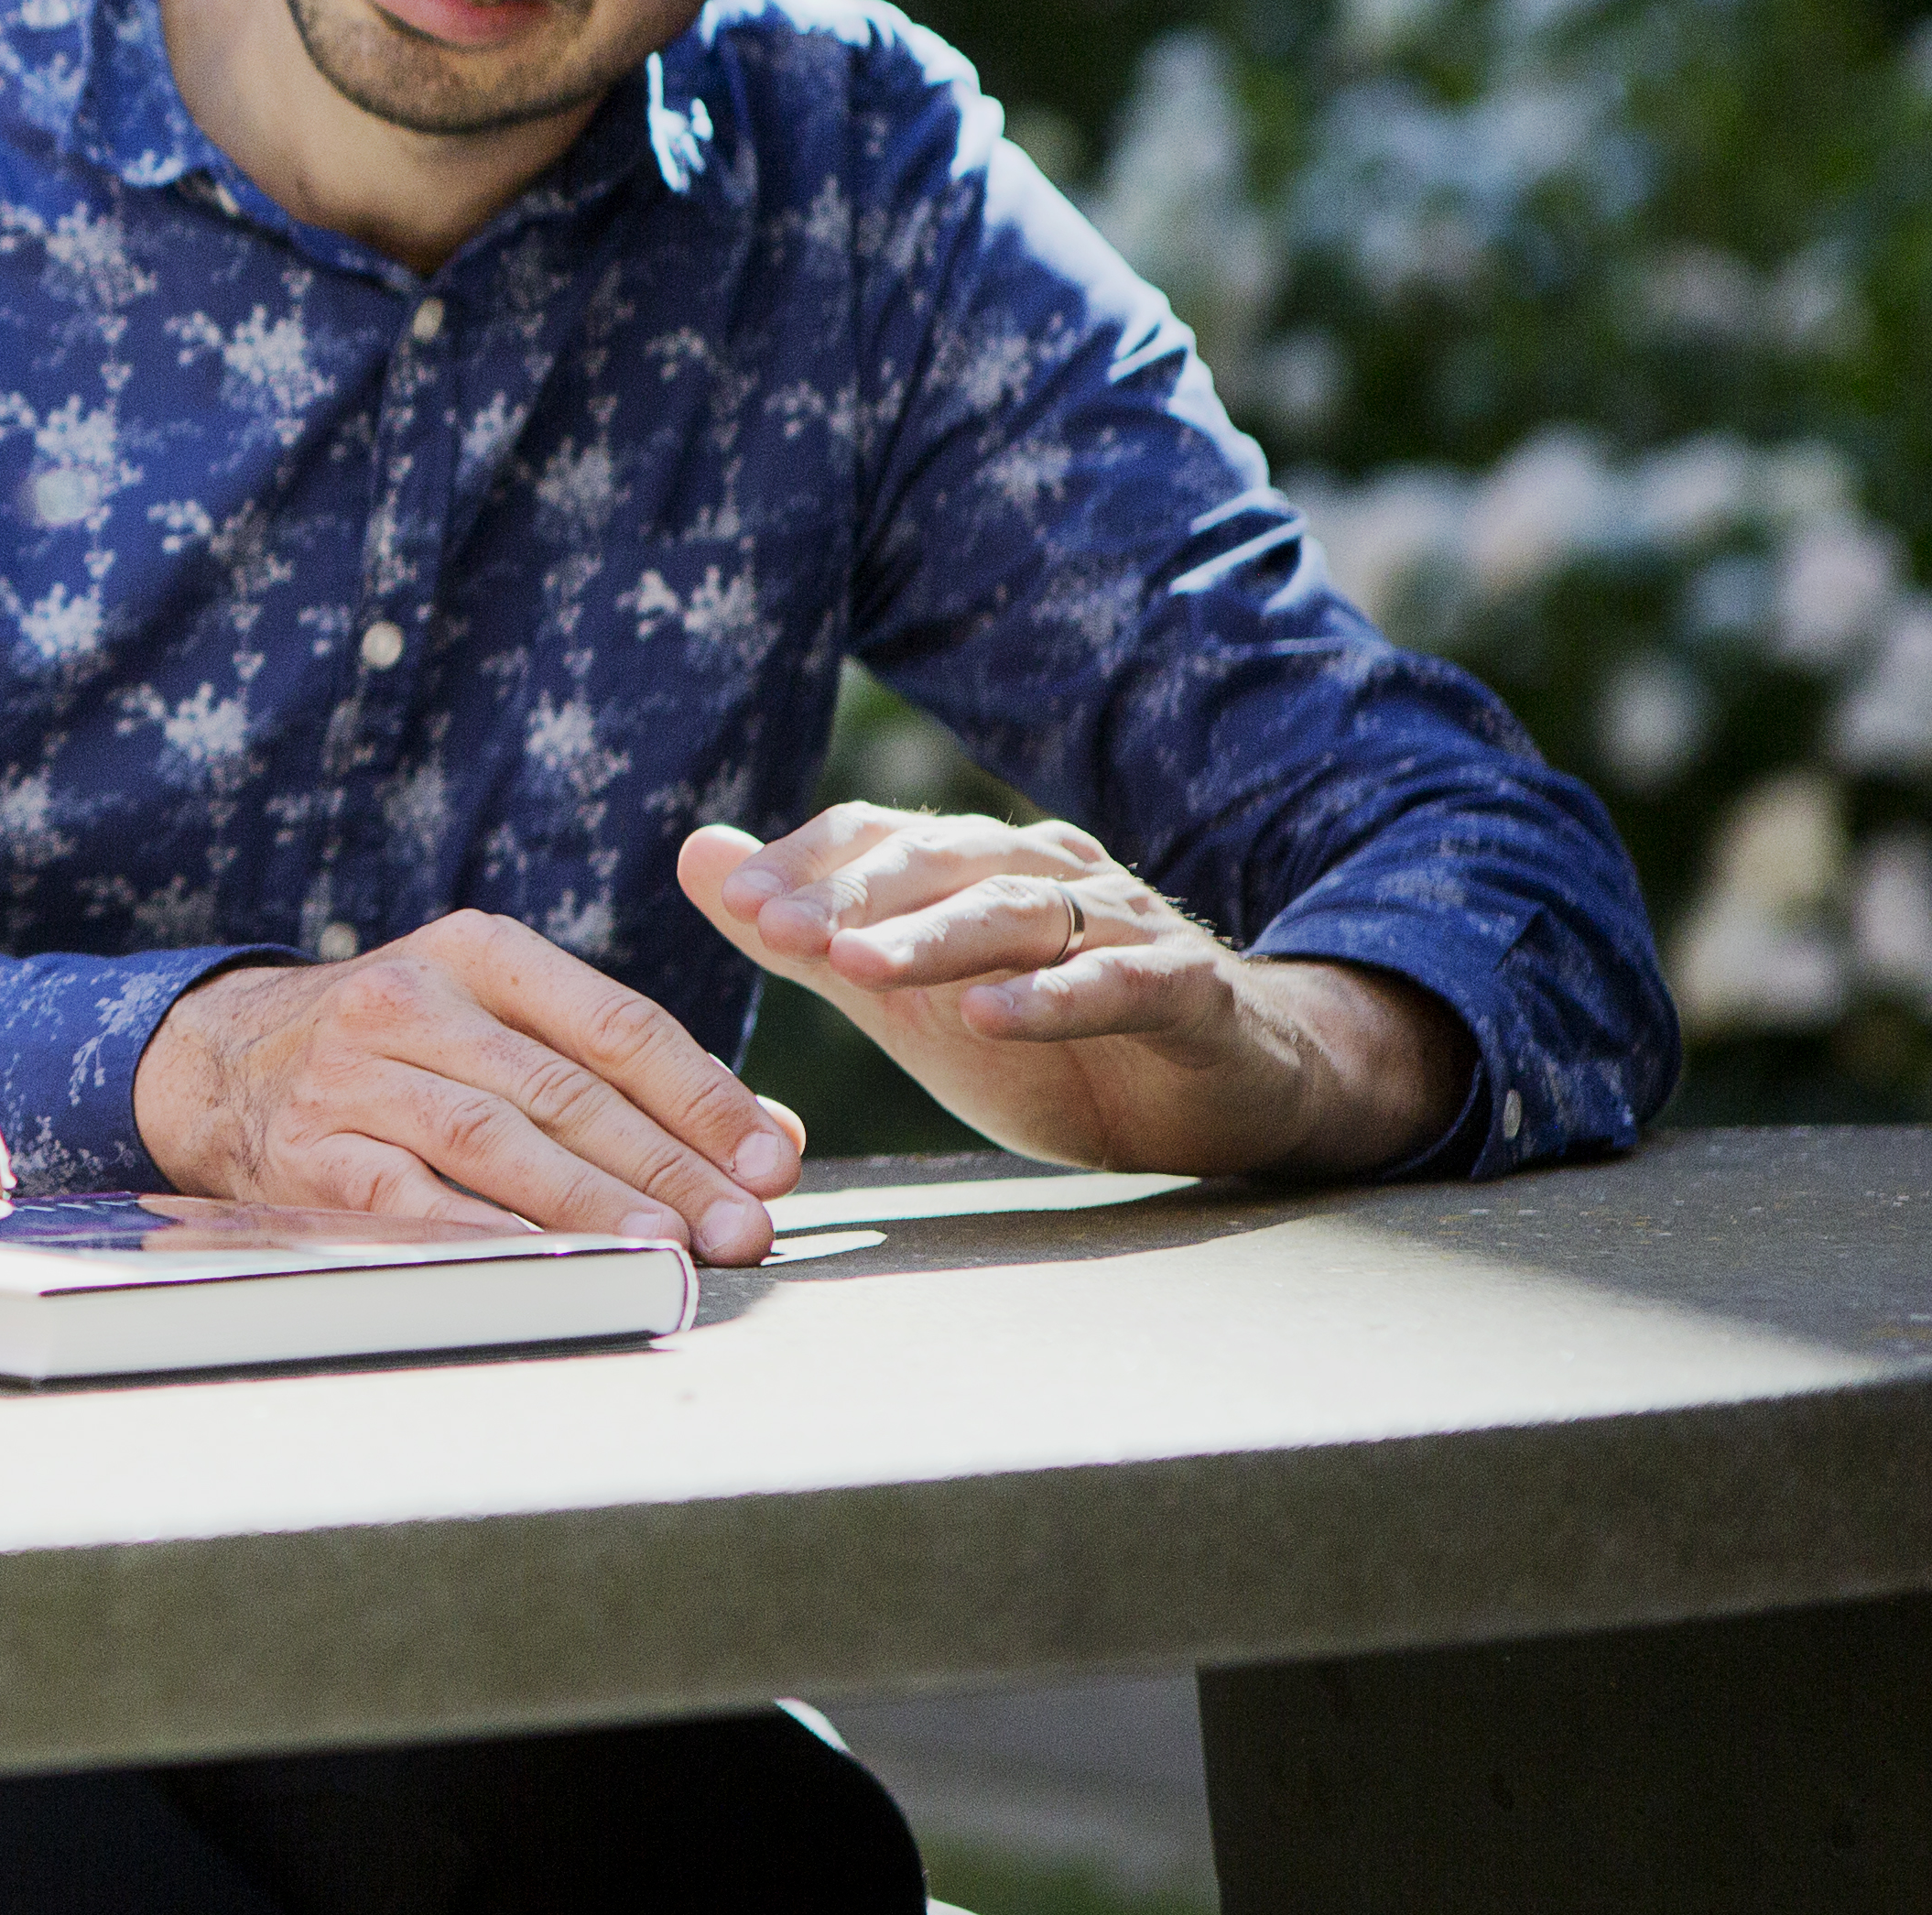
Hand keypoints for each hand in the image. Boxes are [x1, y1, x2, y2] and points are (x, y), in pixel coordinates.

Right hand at [132, 912, 807, 1265]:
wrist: (223, 1063)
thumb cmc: (403, 1051)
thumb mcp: (502, 1023)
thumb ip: (630, 1074)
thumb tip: (768, 1143)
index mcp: (478, 952)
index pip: (616, 1024)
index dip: (702, 1096)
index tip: (771, 1161)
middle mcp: (411, 1001)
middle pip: (564, 1091)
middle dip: (668, 1166)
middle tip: (745, 1227)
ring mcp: (354, 1078)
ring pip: (494, 1141)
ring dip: (592, 1203)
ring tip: (671, 1248)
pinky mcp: (312, 1154)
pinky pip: (412, 1201)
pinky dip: (487, 1235)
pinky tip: (551, 1265)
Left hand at [677, 809, 1463, 1178]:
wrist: (1234, 1093)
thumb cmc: (1060, 1042)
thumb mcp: (911, 1000)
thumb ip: (807, 936)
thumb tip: (697, 856)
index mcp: (976, 867)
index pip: (874, 838)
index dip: (800, 865)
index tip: (728, 900)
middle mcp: (1047, 874)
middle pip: (936, 863)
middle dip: (847, 895)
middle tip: (768, 927)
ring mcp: (1122, 926)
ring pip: (1015, 912)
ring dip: (929, 938)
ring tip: (853, 968)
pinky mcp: (1188, 991)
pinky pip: (1117, 982)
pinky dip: (1050, 997)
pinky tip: (989, 1016)